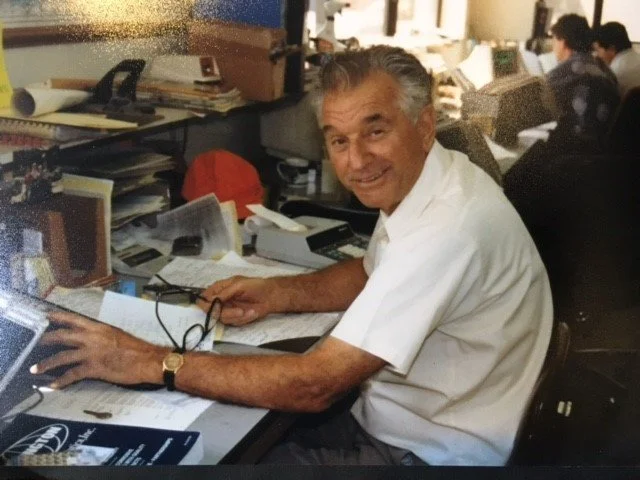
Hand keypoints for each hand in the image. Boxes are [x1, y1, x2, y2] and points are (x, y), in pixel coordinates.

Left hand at [31, 312, 166, 388]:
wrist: (148, 360)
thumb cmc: (137, 349)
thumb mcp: (117, 336)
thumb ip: (102, 337)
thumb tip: (93, 341)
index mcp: (99, 328)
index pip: (74, 319)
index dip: (58, 318)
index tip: (45, 316)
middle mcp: (92, 338)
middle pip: (63, 336)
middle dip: (46, 339)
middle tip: (35, 343)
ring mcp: (92, 353)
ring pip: (62, 357)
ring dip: (47, 364)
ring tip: (35, 369)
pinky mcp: (94, 368)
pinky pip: (72, 374)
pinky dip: (61, 380)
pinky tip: (54, 385)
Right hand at [197, 276, 279, 325]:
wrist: (271, 296)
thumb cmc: (256, 286)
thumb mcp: (239, 285)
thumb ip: (225, 292)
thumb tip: (211, 299)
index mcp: (219, 289)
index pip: (204, 298)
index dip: (206, 305)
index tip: (215, 308)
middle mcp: (220, 300)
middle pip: (212, 312)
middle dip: (227, 313)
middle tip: (240, 311)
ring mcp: (227, 310)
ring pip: (224, 319)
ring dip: (238, 316)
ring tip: (251, 311)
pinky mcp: (235, 318)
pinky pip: (234, 322)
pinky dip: (244, 319)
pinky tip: (252, 312)